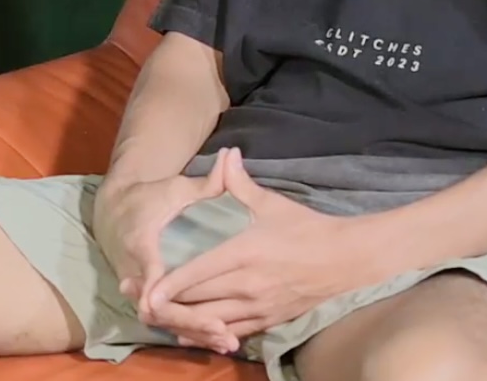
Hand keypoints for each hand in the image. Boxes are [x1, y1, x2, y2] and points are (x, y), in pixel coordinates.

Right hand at [91, 153, 231, 340]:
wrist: (114, 212)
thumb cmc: (149, 198)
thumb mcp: (175, 188)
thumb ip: (207, 181)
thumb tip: (231, 156)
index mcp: (141, 242)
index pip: (148, 269)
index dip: (156, 287)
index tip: (166, 303)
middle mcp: (135, 271)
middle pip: (158, 306)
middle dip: (189, 320)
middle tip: (221, 331)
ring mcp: (139, 289)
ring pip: (164, 319)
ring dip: (194, 331)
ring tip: (228, 342)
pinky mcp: (146, 299)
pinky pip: (167, 321)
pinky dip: (190, 331)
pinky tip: (219, 341)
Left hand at [139, 152, 370, 350]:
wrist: (344, 259)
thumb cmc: (306, 228)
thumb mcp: (272, 203)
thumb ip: (240, 183)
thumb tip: (227, 153)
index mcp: (243, 253)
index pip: (198, 273)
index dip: (169, 285)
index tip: (146, 292)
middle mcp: (247, 284)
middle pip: (198, 301)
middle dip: (169, 304)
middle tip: (142, 302)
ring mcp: (258, 306)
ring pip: (212, 321)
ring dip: (186, 322)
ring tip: (161, 319)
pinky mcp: (269, 320)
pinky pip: (233, 332)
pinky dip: (210, 333)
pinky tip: (193, 333)